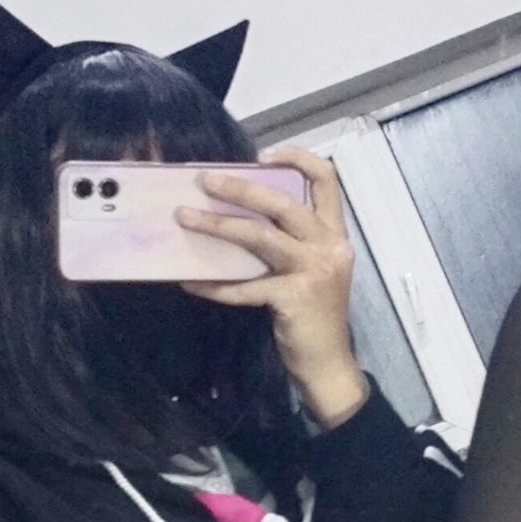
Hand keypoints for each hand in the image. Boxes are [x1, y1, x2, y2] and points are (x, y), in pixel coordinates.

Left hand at [177, 146, 366, 428]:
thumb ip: (290, 244)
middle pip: (285, 203)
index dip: (296, 159)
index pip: (327, 180)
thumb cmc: (315, 317)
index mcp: (335, 235)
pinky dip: (214, 284)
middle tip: (205, 181)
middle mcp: (330, 247)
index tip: (262, 156)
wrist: (329, 365)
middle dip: (241, 187)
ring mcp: (314, 271)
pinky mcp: (294, 297)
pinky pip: (244, 286)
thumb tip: (238, 217)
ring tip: (185, 217)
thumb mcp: (313, 271)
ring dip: (218, 225)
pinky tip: (189, 281)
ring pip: (261, 236)